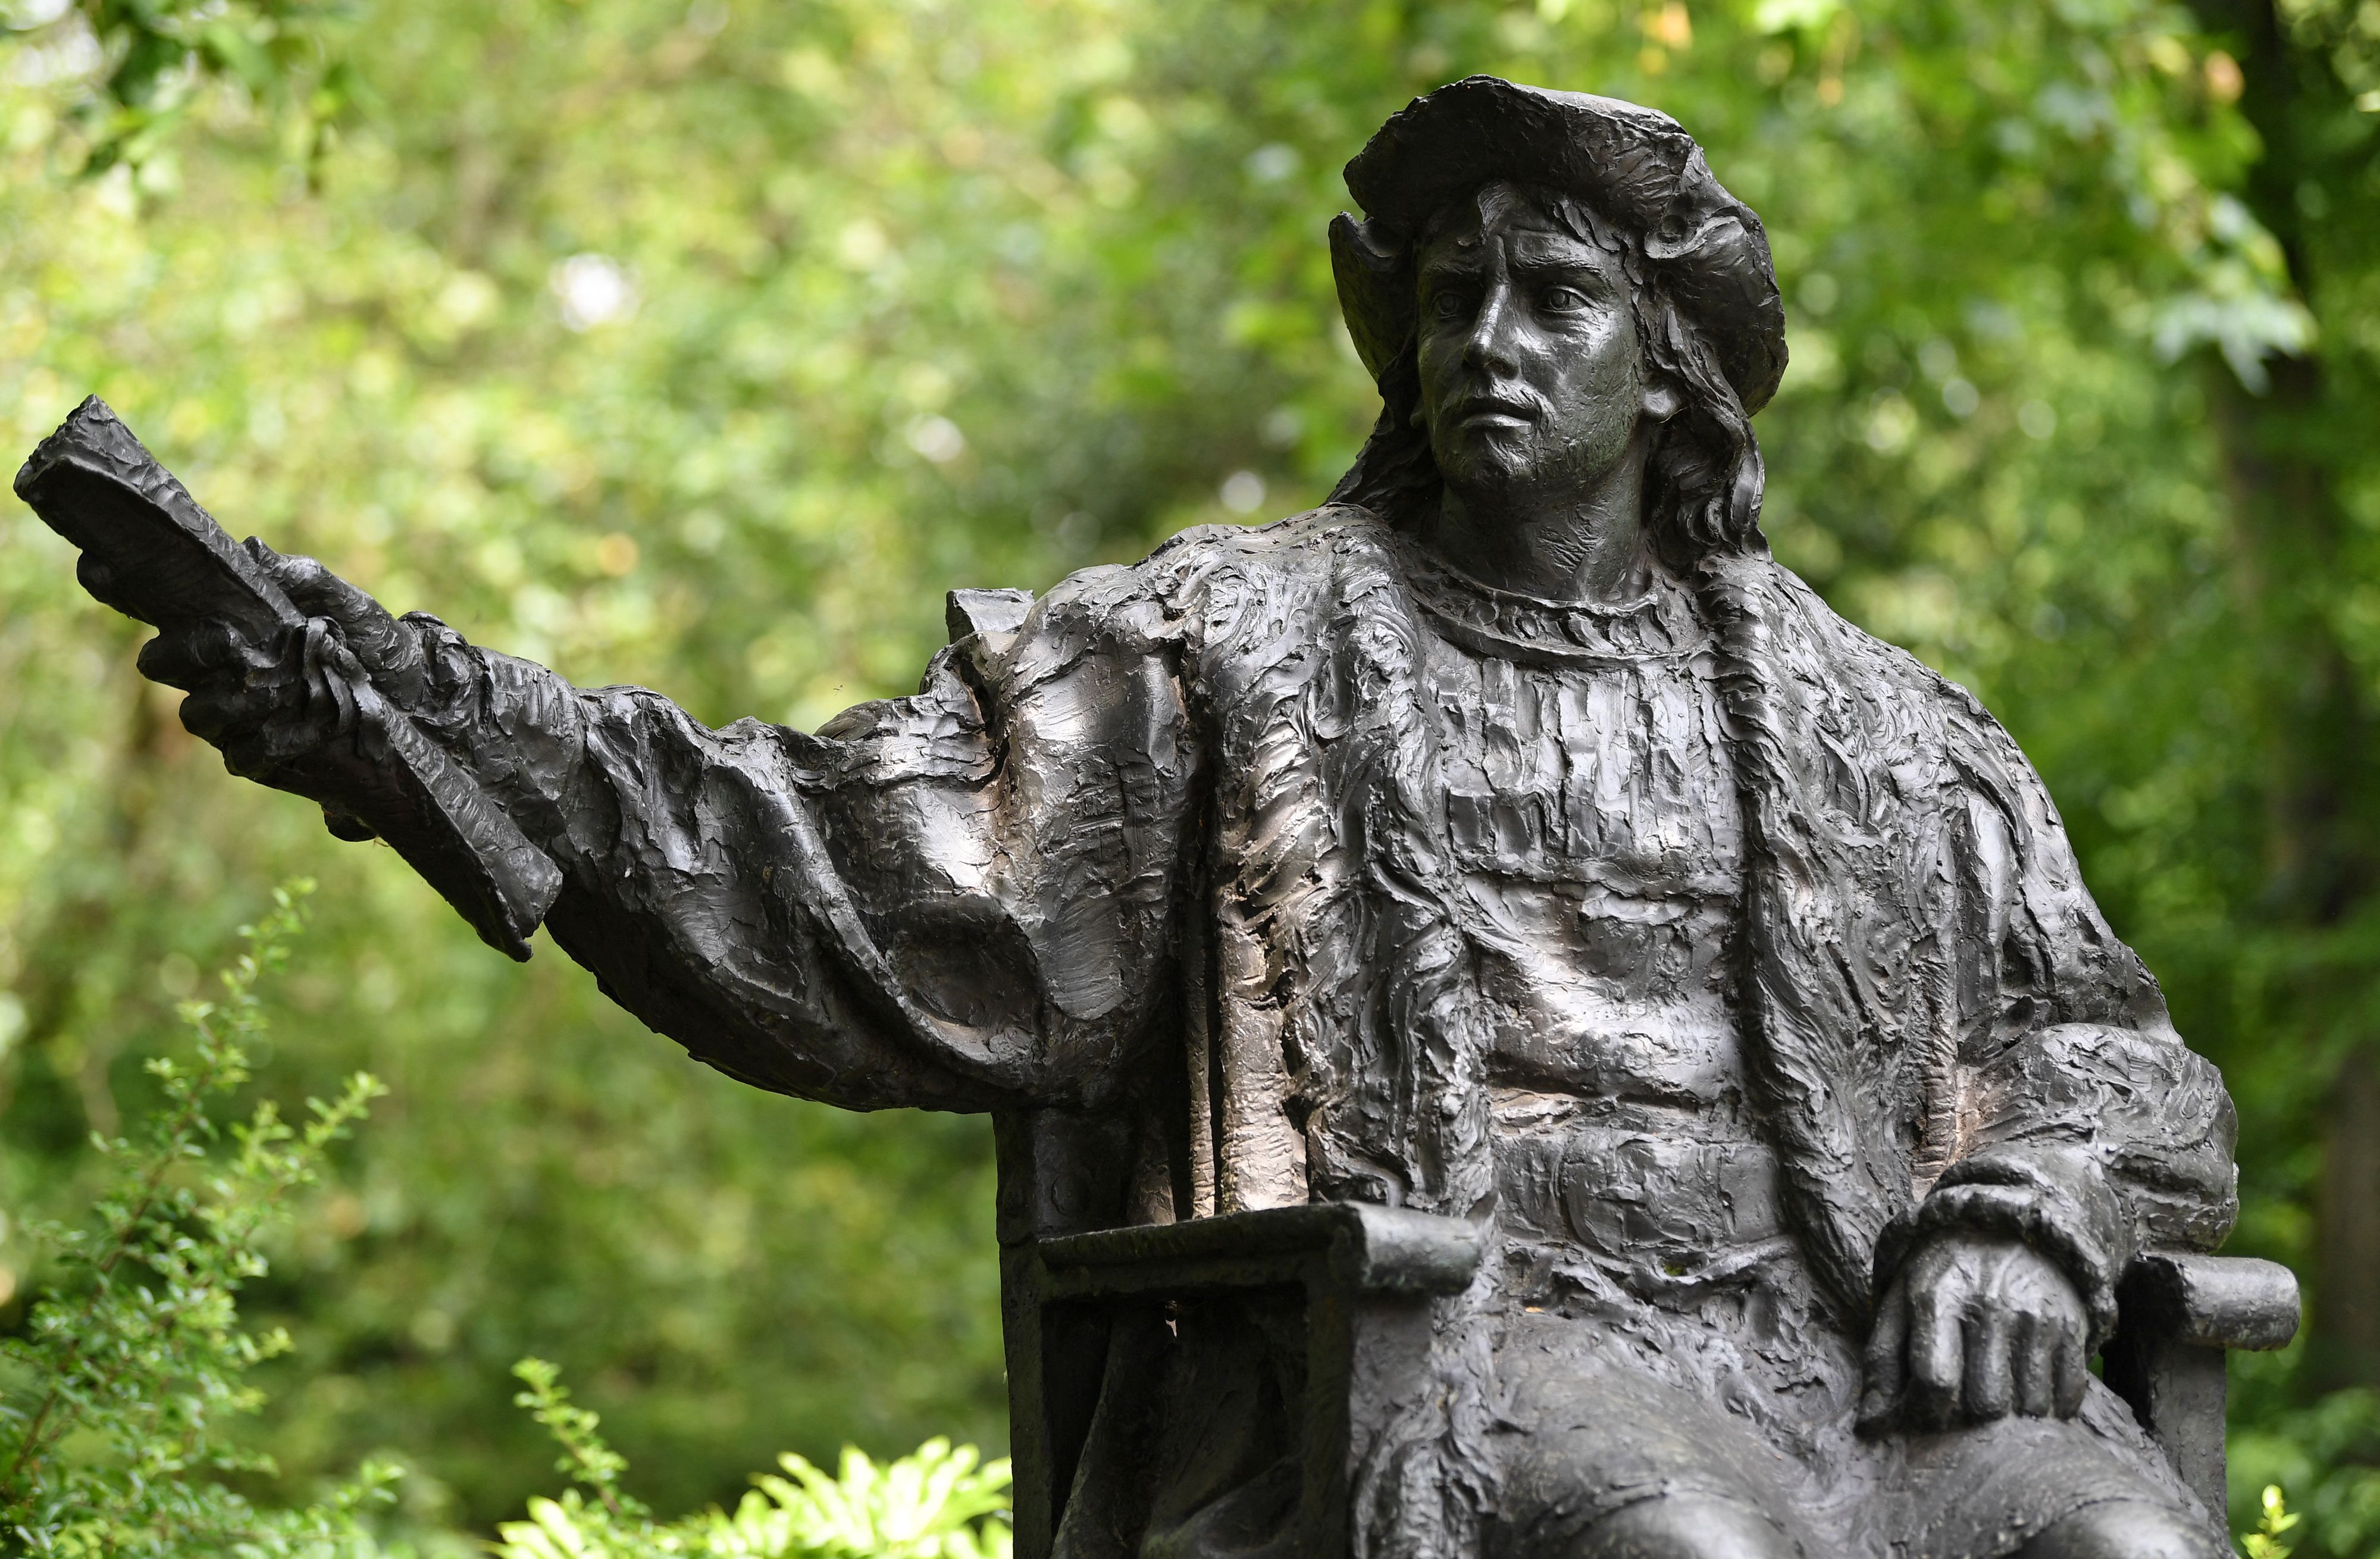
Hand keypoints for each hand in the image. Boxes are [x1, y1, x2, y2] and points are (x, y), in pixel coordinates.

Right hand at [135, 545, 422, 775]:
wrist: (416, 700)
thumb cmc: (369, 638)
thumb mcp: (340, 599)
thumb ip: (299, 576)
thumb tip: (252, 550)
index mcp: (225, 621)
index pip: (154, 603)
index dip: (117, 586)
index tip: (100, 566)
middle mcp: (218, 670)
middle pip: (160, 663)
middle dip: (178, 653)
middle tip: (222, 641)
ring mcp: (234, 713)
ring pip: (194, 714)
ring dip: (222, 702)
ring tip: (266, 687)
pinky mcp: (260, 753)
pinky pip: (239, 755)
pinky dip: (260, 744)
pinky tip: (290, 733)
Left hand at [1860, 1232, 2087, 1431]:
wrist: (2006, 1226)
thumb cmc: (1942, 1275)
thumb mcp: (1900, 1302)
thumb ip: (1882, 1362)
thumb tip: (1869, 1427)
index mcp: (1938, 1297)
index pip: (1935, 1382)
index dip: (1925, 1414)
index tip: (1924, 1414)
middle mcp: (1991, 1305)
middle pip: (1986, 1404)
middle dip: (1970, 1416)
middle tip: (1963, 1402)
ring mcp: (2037, 1316)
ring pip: (2030, 1408)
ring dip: (2014, 1414)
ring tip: (1997, 1389)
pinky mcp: (2073, 1327)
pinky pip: (2069, 1398)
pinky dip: (2051, 1407)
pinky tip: (2030, 1385)